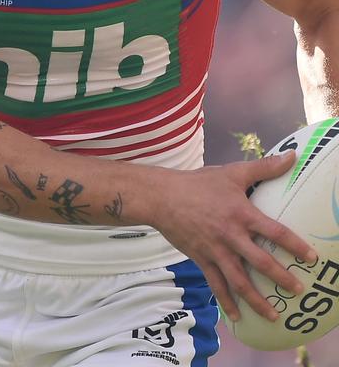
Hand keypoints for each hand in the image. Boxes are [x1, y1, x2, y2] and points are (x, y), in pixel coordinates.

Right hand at [153, 152, 316, 322]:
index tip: (311, 258)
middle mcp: (230, 236)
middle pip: (260, 262)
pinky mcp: (201, 259)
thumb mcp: (231, 173)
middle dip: (281, 278)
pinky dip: (227, 301)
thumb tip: (293, 157)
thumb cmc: (198, 183)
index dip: (294, 245)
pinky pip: (216, 284)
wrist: (160, 197)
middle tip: (298, 291)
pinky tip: (238, 316)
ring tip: (273, 314)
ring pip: (238, 280)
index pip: (274, 232)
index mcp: (240, 214)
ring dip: (257, 299)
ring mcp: (214, 250)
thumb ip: (264, 168)